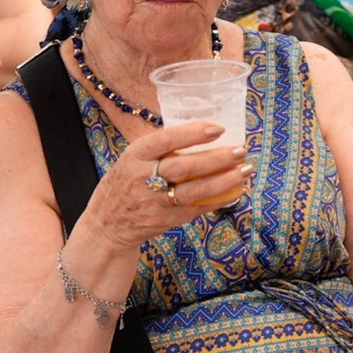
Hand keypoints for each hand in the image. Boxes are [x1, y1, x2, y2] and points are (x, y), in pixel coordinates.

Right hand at [85, 122, 254, 251]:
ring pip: (194, 190)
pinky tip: (235, 191)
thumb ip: (161, 148)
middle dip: (217, 158)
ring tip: (246, 170)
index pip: (164, 141)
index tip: (218, 128)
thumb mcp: (133, 159)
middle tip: (240, 150)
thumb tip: (204, 130)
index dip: (192, 134)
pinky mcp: (164, 220)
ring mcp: (153, 202)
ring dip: (225, 180)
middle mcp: (142, 178)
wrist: (106, 224)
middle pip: (184, 167)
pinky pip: (197, 208)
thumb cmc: (127, 183)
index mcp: (135, 156)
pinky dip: (218, 199)